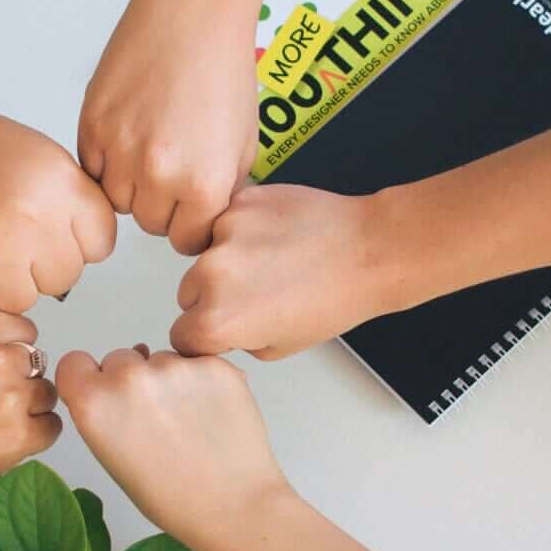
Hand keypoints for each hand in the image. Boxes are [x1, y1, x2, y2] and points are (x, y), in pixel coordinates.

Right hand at [0, 88, 115, 312]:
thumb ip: (68, 202)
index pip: (100, 243)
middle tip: (6, 237)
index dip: (76, 241)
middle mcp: (31, 219)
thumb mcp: (36, 155)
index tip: (53, 233)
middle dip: (39, 265)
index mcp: (58, 183)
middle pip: (64, 278)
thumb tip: (85, 249)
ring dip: (2, 284)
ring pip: (24, 301)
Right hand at [0, 309, 62, 511]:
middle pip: (38, 364)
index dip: (13, 352)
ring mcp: (11, 396)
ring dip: (30, 409)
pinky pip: (51, 427)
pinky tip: (4, 440)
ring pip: (48, 395)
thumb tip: (3, 341)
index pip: (25, 330)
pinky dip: (35, 436)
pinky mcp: (19, 435)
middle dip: (21, 381)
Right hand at [56, 346, 290, 548]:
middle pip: (119, 358)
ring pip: (161, 358)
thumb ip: (102, 413)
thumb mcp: (112, 458)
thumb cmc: (170, 497)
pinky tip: (212, 414)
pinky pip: (196, 361)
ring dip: (169, 379)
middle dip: (131, 380)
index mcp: (94, 403)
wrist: (233, 506)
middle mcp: (129, 376)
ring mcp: (174, 366)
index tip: (105, 396)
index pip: (74, 362)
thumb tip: (113, 382)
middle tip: (155, 419)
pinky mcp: (214, 364)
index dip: (89, 379)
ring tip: (189, 421)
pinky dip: (202, 380)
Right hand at [78, 0, 256, 254]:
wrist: (195, 9)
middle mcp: (159, 174)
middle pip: (149, 224)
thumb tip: (204, 220)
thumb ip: (223, 190)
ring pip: (117, 201)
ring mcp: (120, 150)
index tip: (190, 206)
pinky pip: (92, 169)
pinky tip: (130, 131)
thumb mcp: (244, 142)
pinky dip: (107, 160)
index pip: (187, 239)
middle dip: (162, 203)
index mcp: (204, 184)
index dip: (190, 222)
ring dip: (131, 184)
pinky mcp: (91, 125)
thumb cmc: (224, 64)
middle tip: (172, 167)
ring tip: (150, 146)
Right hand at [171, 184, 415, 359]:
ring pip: (205, 254)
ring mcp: (224, 233)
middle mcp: (212, 275)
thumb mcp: (278, 347)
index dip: (203, 336)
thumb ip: (234, 339)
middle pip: (187, 292)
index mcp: (218, 320)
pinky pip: (225, 222)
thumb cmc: (335, 299)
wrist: (369, 250)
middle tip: (256, 294)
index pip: (181, 335)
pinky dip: (243, 230)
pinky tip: (275, 238)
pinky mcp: (240, 203)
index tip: (221, 329)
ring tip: (272, 263)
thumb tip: (216, 328)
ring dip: (226, 260)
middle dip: (212, 296)